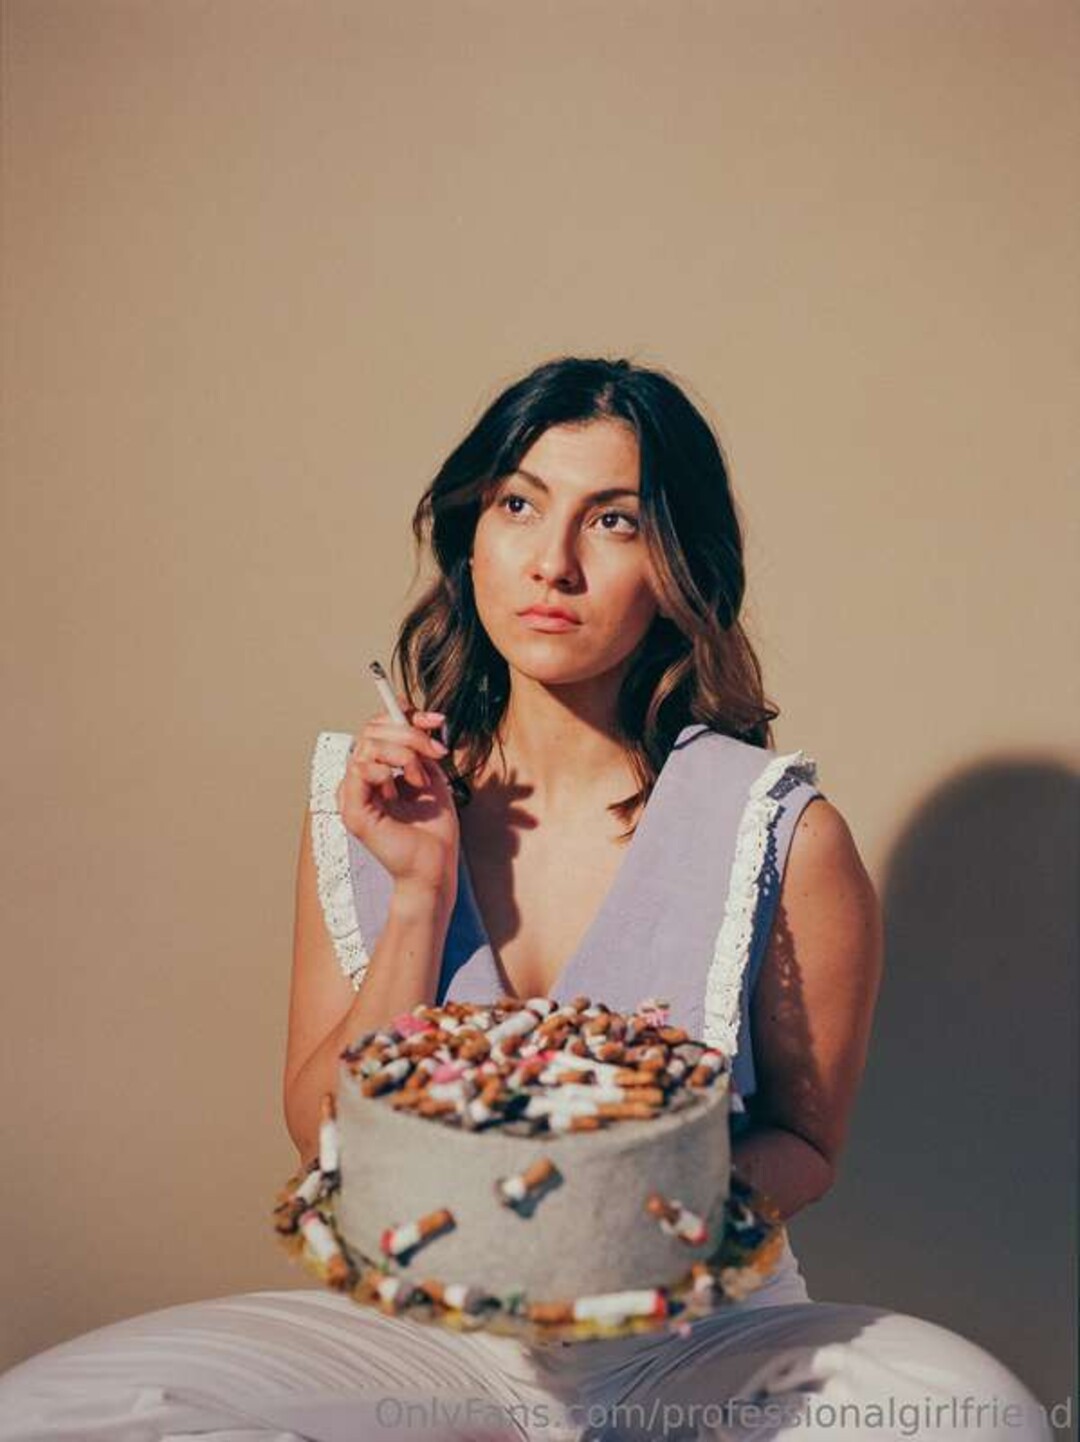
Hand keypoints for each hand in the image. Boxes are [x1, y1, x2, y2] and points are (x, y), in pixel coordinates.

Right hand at [336, 697, 459, 900]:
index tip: (436, 721)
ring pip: (368, 745)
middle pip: (372, 729)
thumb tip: (419, 719)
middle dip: (410, 734)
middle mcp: (361, 779)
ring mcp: (353, 794)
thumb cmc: (434, 830)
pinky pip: (360, 771)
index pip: (378, 726)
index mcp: (377, 770)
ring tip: (420, 780)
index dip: (404, 714)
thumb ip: (421, 749)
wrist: (435, 866)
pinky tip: (401, 790)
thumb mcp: (432, 777)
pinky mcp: (352, 810)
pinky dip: (386, 772)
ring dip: (404, 755)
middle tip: (436, 753)